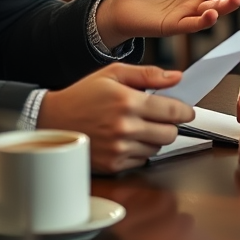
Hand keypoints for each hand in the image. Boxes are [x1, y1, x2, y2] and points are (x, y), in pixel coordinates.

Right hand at [37, 63, 193, 172]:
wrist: (52, 120)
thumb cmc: (83, 95)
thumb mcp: (113, 74)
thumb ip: (148, 74)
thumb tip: (176, 77)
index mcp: (127, 102)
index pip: (172, 111)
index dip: (184, 111)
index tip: (187, 111)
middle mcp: (125, 127)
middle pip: (170, 133)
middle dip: (169, 125)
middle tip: (159, 118)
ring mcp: (119, 148)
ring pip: (157, 148)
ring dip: (154, 138)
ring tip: (137, 126)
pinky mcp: (113, 165)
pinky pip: (142, 161)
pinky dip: (140, 151)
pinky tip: (126, 139)